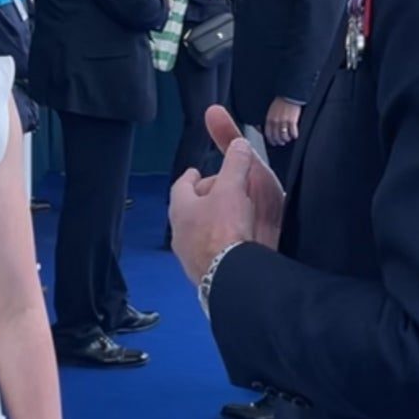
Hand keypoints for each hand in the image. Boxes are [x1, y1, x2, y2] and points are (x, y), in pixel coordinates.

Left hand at [168, 107, 283, 283]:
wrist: (229, 275)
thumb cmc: (224, 230)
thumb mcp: (232, 188)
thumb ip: (235, 163)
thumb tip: (239, 143)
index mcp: (181, 208)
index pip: (181, 186)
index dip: (191, 177)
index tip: (196, 172)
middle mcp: (179, 232)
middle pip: (187, 210)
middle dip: (201, 200)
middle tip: (217, 193)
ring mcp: (188, 255)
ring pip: (195, 233)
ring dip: (209, 224)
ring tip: (227, 219)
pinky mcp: (202, 272)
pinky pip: (207, 252)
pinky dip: (218, 244)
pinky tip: (232, 245)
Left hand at [264, 97, 301, 146]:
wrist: (289, 95)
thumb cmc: (281, 102)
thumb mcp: (271, 111)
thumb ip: (270, 120)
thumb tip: (269, 128)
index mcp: (269, 119)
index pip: (268, 134)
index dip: (271, 140)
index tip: (274, 143)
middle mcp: (275, 122)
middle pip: (276, 137)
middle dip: (279, 141)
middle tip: (282, 143)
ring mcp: (284, 122)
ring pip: (284, 136)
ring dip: (287, 139)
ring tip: (289, 139)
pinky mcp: (292, 121)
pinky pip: (293, 132)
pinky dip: (294, 135)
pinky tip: (295, 135)